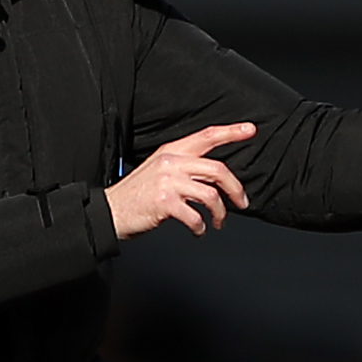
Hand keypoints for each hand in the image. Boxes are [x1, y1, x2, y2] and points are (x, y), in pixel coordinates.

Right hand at [107, 122, 254, 238]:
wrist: (111, 211)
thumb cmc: (137, 195)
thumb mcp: (159, 171)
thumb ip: (183, 167)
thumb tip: (213, 179)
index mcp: (171, 151)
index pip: (206, 136)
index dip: (230, 132)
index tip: (250, 130)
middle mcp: (171, 163)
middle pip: (217, 170)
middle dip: (235, 189)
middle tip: (242, 202)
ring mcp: (168, 182)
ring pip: (210, 195)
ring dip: (219, 213)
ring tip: (216, 222)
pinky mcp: (164, 202)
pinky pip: (195, 216)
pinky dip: (200, 227)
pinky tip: (198, 230)